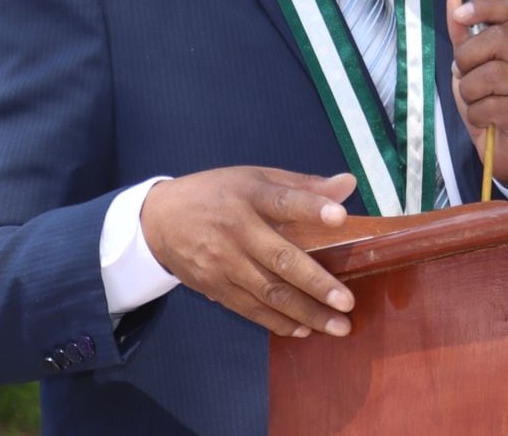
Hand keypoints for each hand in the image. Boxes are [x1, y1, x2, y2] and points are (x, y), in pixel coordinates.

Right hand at [140, 166, 358, 338]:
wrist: (159, 220)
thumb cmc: (219, 194)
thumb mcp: (256, 178)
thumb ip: (303, 186)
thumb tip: (349, 185)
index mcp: (250, 195)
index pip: (283, 201)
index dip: (311, 209)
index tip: (340, 217)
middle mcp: (237, 230)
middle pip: (280, 259)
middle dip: (316, 283)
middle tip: (347, 302)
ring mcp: (223, 262)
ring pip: (269, 292)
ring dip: (305, 312)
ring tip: (337, 326)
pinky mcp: (214, 286)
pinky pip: (250, 309)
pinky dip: (278, 322)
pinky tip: (304, 329)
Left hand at [446, 0, 507, 194]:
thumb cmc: (491, 104)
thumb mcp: (470, 68)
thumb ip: (462, 35)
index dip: (484, 6)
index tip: (460, 15)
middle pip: (498, 38)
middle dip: (468, 56)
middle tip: (463, 72)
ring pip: (492, 74)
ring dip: (470, 91)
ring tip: (474, 101)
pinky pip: (491, 106)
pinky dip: (476, 115)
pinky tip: (483, 120)